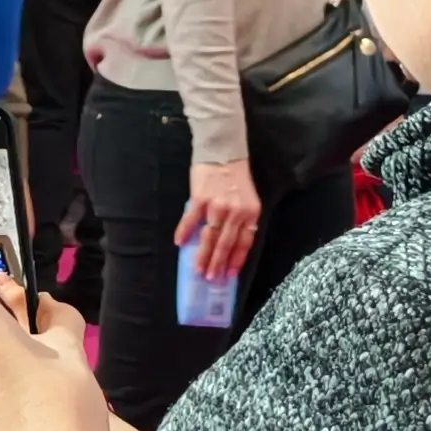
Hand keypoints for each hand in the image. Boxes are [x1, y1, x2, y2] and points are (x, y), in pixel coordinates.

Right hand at [177, 156, 262, 284]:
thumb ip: (240, 220)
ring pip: (210, 237)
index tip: (229, 275)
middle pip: (226, 244)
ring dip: (203, 255)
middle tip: (210, 279)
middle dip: (218, 264)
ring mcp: (218, 206)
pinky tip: (180, 244)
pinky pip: (192, 220)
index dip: (236, 260)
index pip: (244, 242)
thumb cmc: (235, 176)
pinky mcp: (201, 198)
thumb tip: (226, 244)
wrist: (223, 151)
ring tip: (198, 269)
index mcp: (250, 213)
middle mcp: (236, 212)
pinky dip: (185, 232)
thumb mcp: (246, 199)